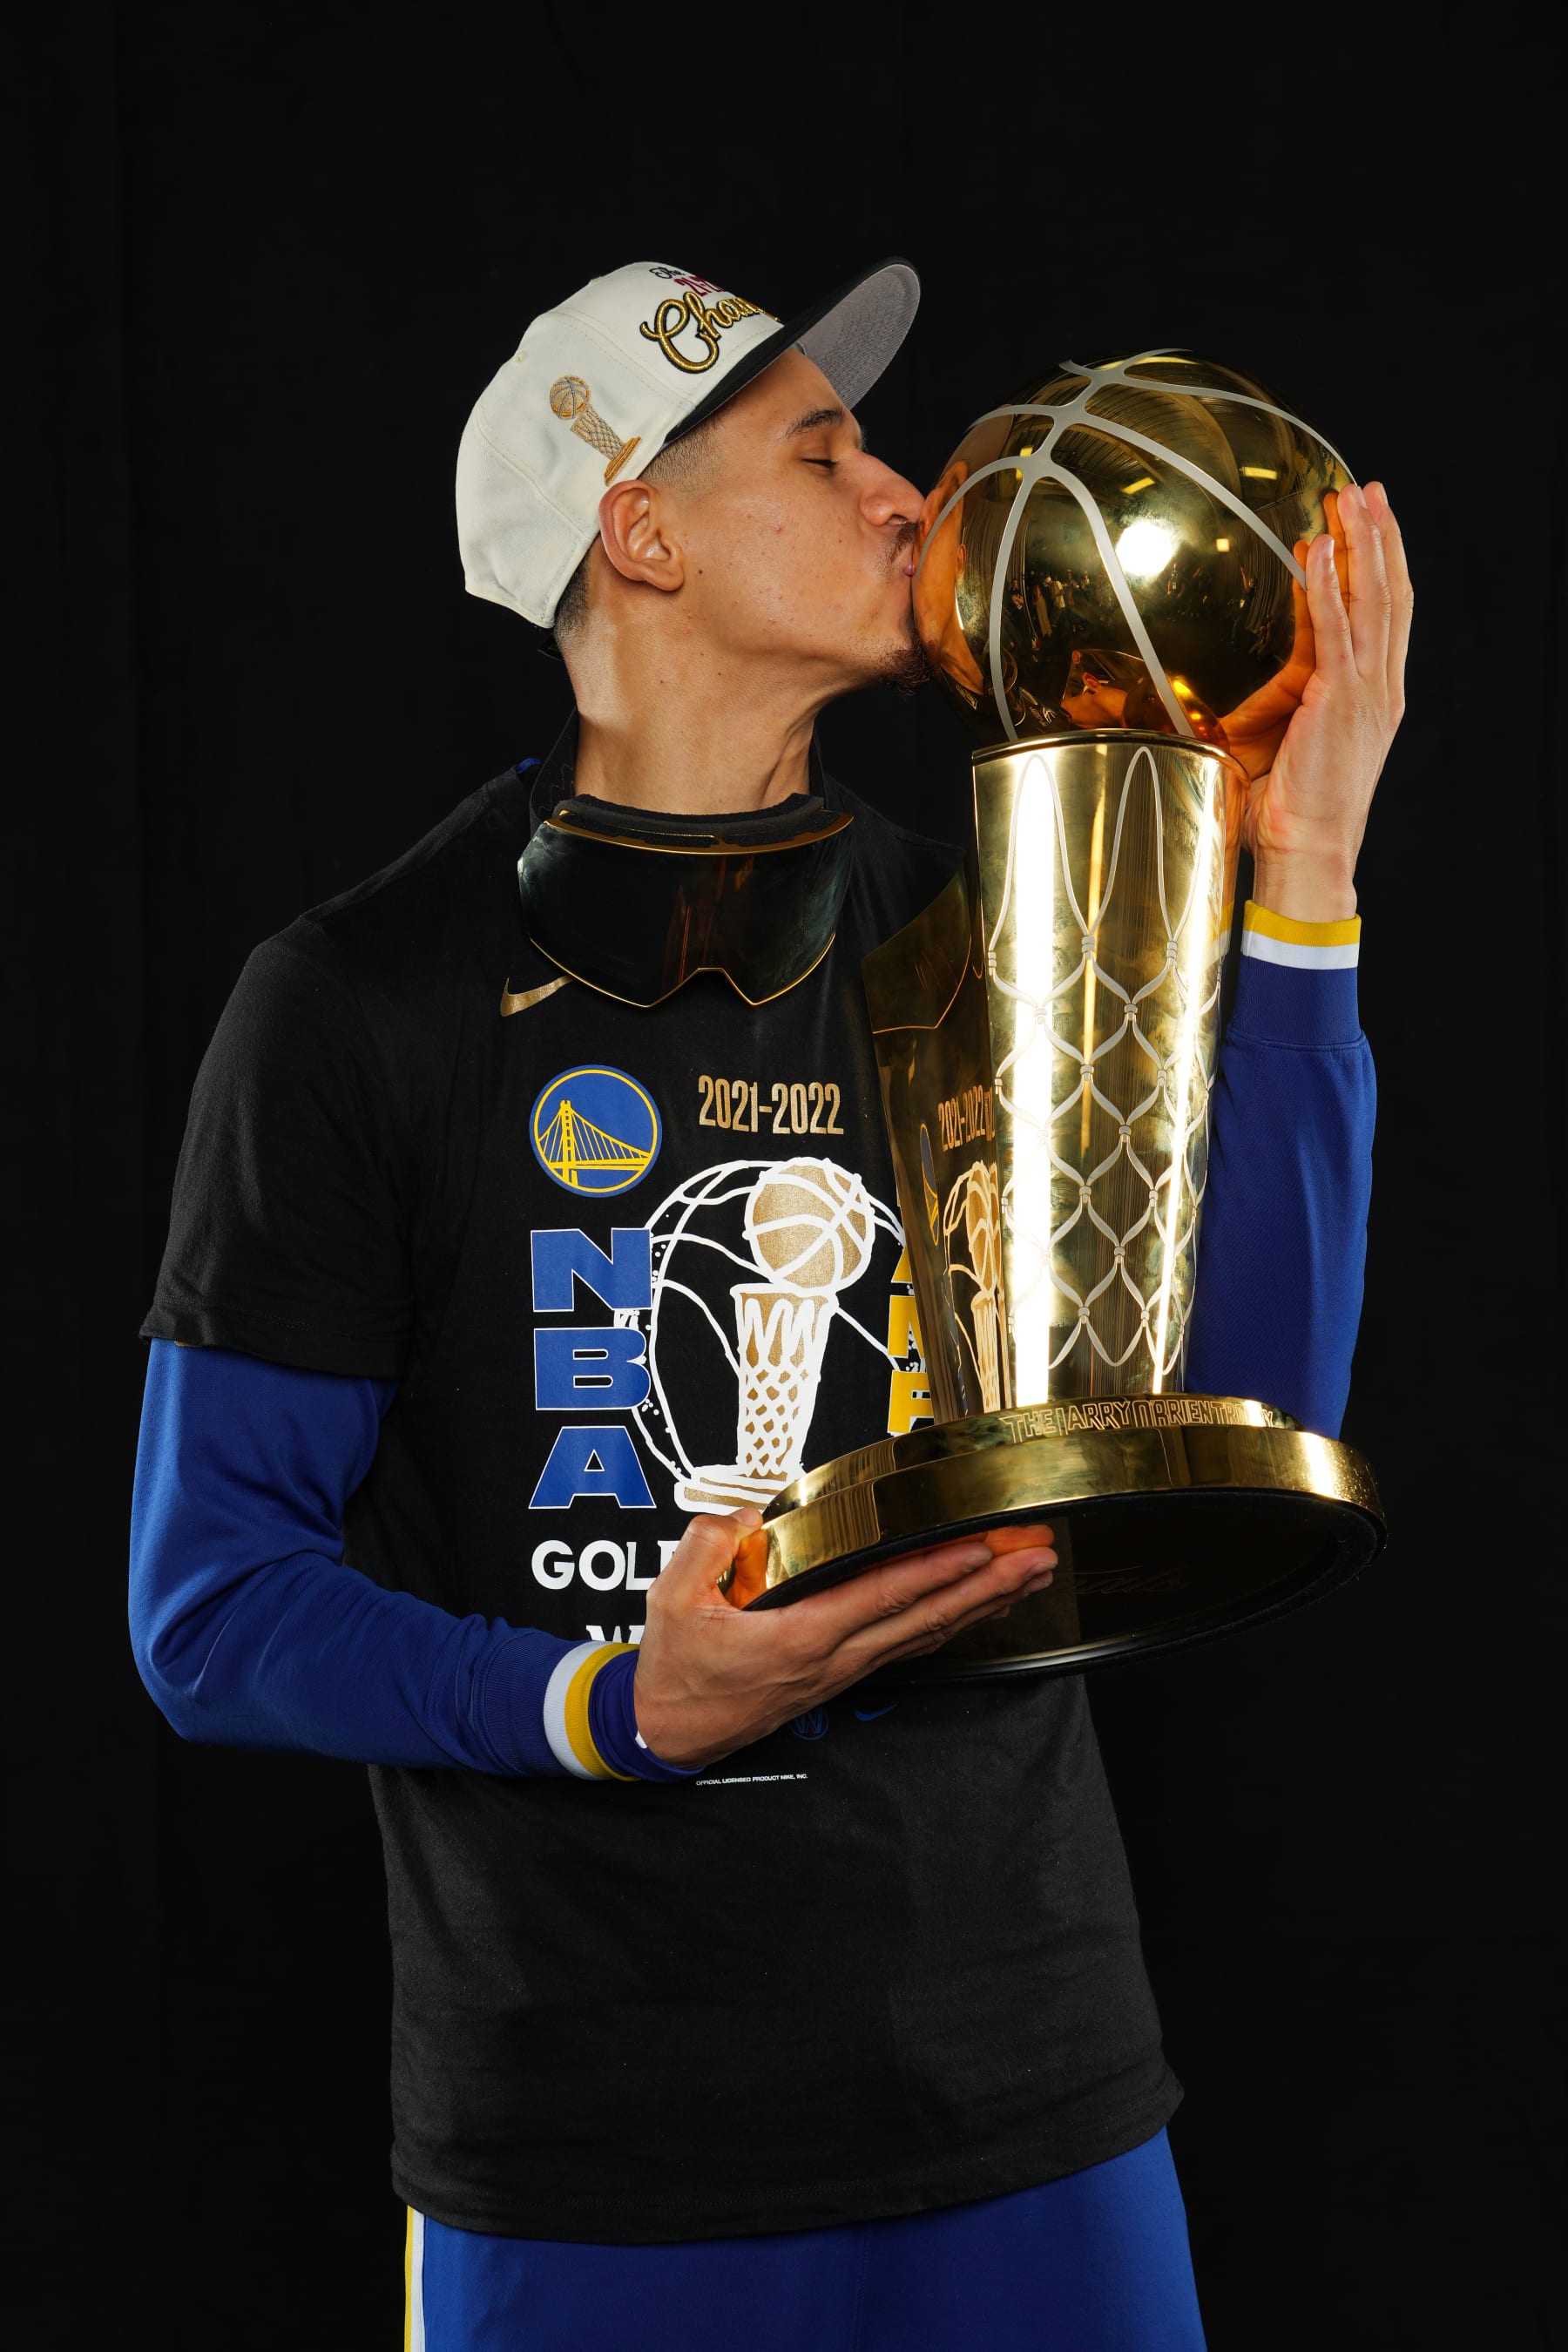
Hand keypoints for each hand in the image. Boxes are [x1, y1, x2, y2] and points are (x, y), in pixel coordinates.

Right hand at [632, 1510, 1055, 1768]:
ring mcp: (844, 1670)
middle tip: (1035, 1558)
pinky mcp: (843, 1673)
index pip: (881, 1596)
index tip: (980, 1549)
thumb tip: (747, 1516)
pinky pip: (909, 1643)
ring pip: (926, 1633)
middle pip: (925, 1618)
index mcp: (798, 1636)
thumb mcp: (672, 1600)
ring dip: (982, 1604)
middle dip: (988, 1587)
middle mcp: (833, 1656)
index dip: (936, 1572)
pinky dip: (951, 1621)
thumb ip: (710, 1546)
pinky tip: (978, 1606)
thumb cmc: (677, 1670)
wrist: (670, 1731)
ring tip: (1027, 1576)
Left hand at [1221, 481, 1412, 919]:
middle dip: (1381, 537)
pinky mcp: (1341, 698)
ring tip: (1353, 496)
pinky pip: (1337, 628)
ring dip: (1362, 542)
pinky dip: (1329, 585)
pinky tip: (1320, 547)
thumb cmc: (1287, 815)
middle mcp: (1379, 688)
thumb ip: (1265, 708)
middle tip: (1369, 490)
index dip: (1377, 566)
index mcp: (1372, 698)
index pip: (1382, 617)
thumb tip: (1212, 693)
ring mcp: (1366, 691)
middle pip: (1389, 594)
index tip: (1366, 526)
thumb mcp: (1278, 748)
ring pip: (1373, 598)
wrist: (1306, 852)